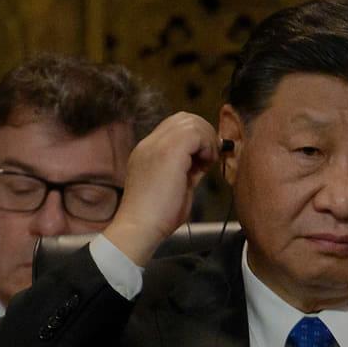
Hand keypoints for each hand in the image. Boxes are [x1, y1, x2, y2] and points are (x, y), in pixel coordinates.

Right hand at [104, 111, 218, 265]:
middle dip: (204, 134)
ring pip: (191, 121)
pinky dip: (207, 146)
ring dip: (206, 140)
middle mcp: (150, 143)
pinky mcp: (167, 152)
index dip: (196, 140)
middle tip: (208, 160)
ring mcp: (156, 145)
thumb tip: (203, 161)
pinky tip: (204, 165)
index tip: (203, 162)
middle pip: (184, 118)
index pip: (176, 127)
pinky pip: (195, 133)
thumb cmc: (156, 217)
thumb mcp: (174, 186)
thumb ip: (186, 170)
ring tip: (206, 164)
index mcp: (148, 151)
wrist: (139, 228)